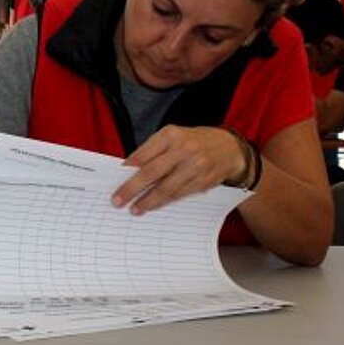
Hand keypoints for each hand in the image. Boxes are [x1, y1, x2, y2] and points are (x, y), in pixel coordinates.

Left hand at [111, 125, 246, 214]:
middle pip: (152, 172)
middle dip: (132, 188)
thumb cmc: (193, 142)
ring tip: (134, 209)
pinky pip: (179, 194)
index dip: (128, 168)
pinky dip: (164, 202)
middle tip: (118, 200)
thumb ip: (152, 151)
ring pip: (166, 187)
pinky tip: (153, 206)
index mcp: (170, 135)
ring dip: (148, 201)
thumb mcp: (172, 137)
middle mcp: (183, 149)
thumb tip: (128, 170)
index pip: (144, 154)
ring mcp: (195, 166)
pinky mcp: (203, 181)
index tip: (114, 179)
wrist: (230, 148)